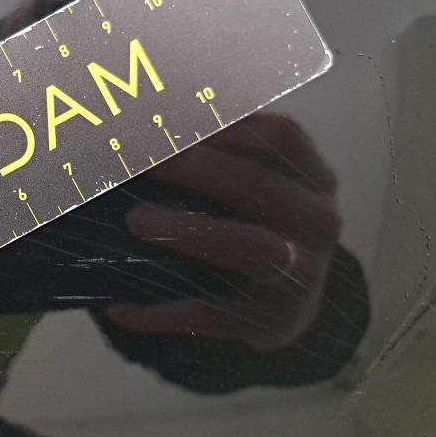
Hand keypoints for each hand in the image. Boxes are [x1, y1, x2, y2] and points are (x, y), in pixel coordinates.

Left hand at [108, 114, 341, 350]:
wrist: (289, 305)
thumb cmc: (260, 224)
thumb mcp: (261, 182)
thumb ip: (224, 148)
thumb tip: (149, 114)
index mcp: (313, 178)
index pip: (280, 136)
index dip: (225, 124)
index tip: (169, 120)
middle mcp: (317, 223)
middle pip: (259, 186)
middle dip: (198, 170)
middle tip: (142, 162)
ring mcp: (299, 276)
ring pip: (249, 247)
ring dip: (188, 231)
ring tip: (134, 220)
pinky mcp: (269, 321)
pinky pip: (211, 315)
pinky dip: (160, 312)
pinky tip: (118, 309)